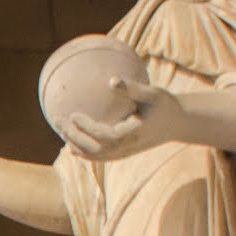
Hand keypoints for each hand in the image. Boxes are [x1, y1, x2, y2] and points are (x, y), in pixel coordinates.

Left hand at [58, 78, 184, 161]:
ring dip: (76, 145)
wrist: (177, 124)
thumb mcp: (152, 94)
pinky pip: (100, 156)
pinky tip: (72, 146)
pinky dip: (85, 153)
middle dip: (73, 136)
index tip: (72, 114)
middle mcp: (125, 148)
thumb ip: (132, 88)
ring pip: (95, 155)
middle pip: (94, 149)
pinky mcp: (123, 153)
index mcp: (131, 135)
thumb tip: (111, 80)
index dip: (86, 127)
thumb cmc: (164, 105)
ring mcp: (124, 153)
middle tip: (57, 120)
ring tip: (61, 131)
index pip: (103, 134)